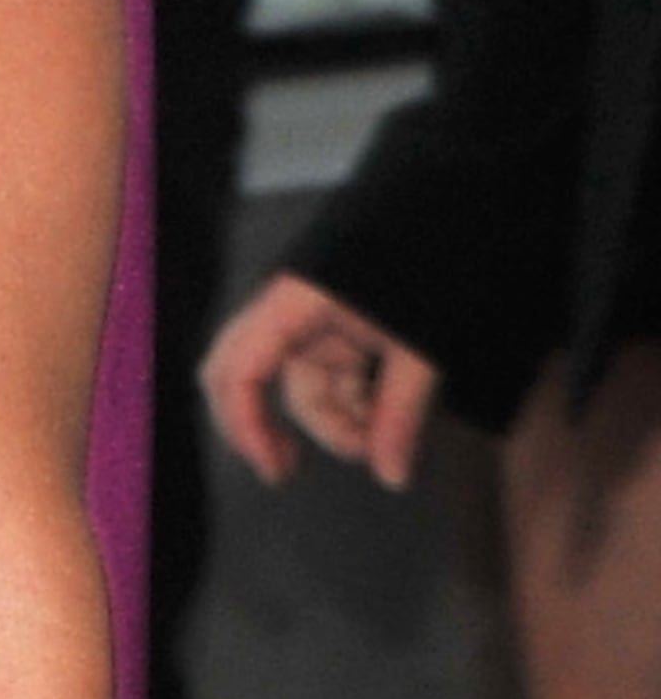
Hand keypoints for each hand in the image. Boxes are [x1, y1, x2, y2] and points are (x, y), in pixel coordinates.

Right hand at [202, 267, 439, 490]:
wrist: (458, 222)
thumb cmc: (435, 266)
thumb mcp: (417, 348)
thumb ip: (400, 415)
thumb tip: (392, 477)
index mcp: (294, 304)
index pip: (239, 371)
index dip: (245, 426)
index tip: (274, 469)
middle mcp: (289, 314)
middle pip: (246, 379)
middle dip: (266, 427)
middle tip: (286, 471)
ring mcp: (312, 322)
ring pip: (301, 388)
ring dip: (335, 420)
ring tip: (382, 437)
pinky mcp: (337, 329)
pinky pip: (328, 379)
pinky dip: (351, 404)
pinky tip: (380, 412)